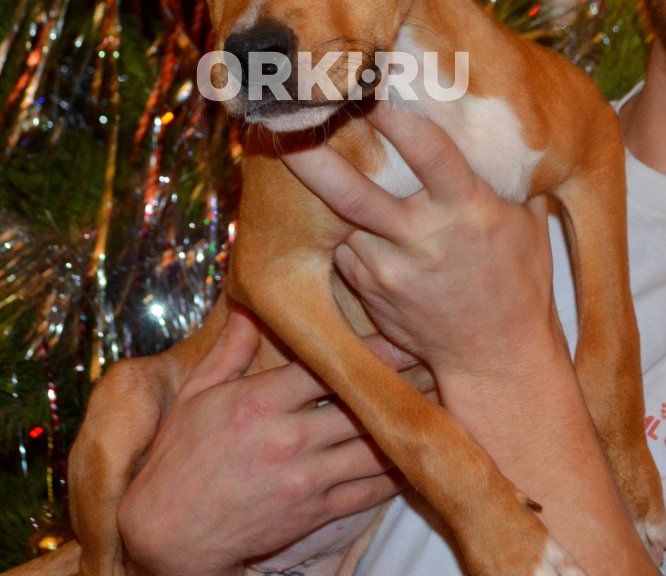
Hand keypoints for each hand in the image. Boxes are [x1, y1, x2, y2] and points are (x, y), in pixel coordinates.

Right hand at [117, 309, 412, 575]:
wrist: (166, 535)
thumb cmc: (177, 459)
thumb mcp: (195, 395)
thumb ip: (230, 350)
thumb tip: (249, 303)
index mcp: (260, 401)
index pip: (328, 366)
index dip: (372, 349)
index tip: (405, 331)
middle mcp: (289, 437)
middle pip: (361, 405)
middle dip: (405, 383)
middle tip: (441, 362)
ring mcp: (305, 478)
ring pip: (374, 447)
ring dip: (411, 427)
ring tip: (446, 405)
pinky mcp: (313, 512)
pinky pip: (367, 491)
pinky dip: (397, 473)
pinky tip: (422, 456)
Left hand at [284, 104, 658, 574]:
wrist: (496, 358)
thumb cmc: (518, 281)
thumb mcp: (525, 221)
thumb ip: (501, 176)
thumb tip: (490, 124)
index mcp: (466, 212)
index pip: (427, 151)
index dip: (396, 115)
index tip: (371, 83)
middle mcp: (421, 239)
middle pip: (353, 195)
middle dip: (314, 158)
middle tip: (284, 118)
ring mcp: (388, 270)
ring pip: (338, 219)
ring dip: (317, 186)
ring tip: (295, 145)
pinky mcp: (369, 291)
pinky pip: (342, 246)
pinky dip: (336, 224)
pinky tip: (324, 202)